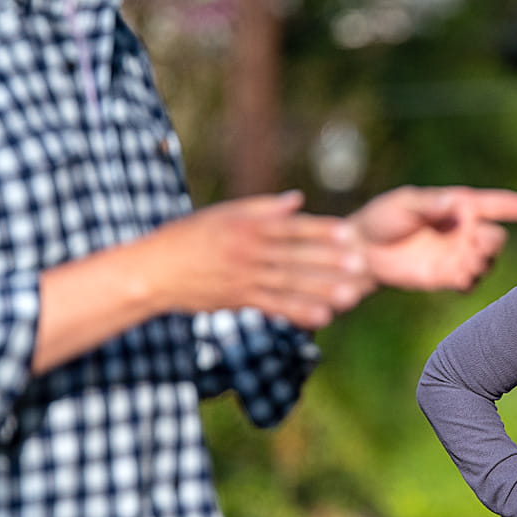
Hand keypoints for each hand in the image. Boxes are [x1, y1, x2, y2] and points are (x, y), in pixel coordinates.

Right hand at [141, 190, 372, 328]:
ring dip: (321, 289)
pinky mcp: (238, 299)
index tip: (349, 231)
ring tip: (352, 295)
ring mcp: (243, 277)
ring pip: (288, 283)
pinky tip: (322, 317)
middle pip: (295, 256)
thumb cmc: (189, 236)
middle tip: (362, 264)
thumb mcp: (223, 214)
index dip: (320, 230)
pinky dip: (297, 312)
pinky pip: (273, 306)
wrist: (154, 271)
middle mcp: (248, 251)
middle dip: (330, 261)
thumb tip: (297, 199)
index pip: (290, 226)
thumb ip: (262, 208)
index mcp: (247, 226)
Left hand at [353, 186, 516, 292]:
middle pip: (495, 239)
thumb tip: (458, 203)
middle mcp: (465, 231)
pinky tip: (459, 277)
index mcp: (460, 206)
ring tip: (463, 260)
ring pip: (486, 262)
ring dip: (481, 263)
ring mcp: (458, 255)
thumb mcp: (405, 204)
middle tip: (473, 243)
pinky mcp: (447, 277)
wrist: (361, 250)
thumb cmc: (383, 217)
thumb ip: (432, 204)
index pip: (497, 205)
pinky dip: (470, 280)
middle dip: (490, 243)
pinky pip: (470, 282)